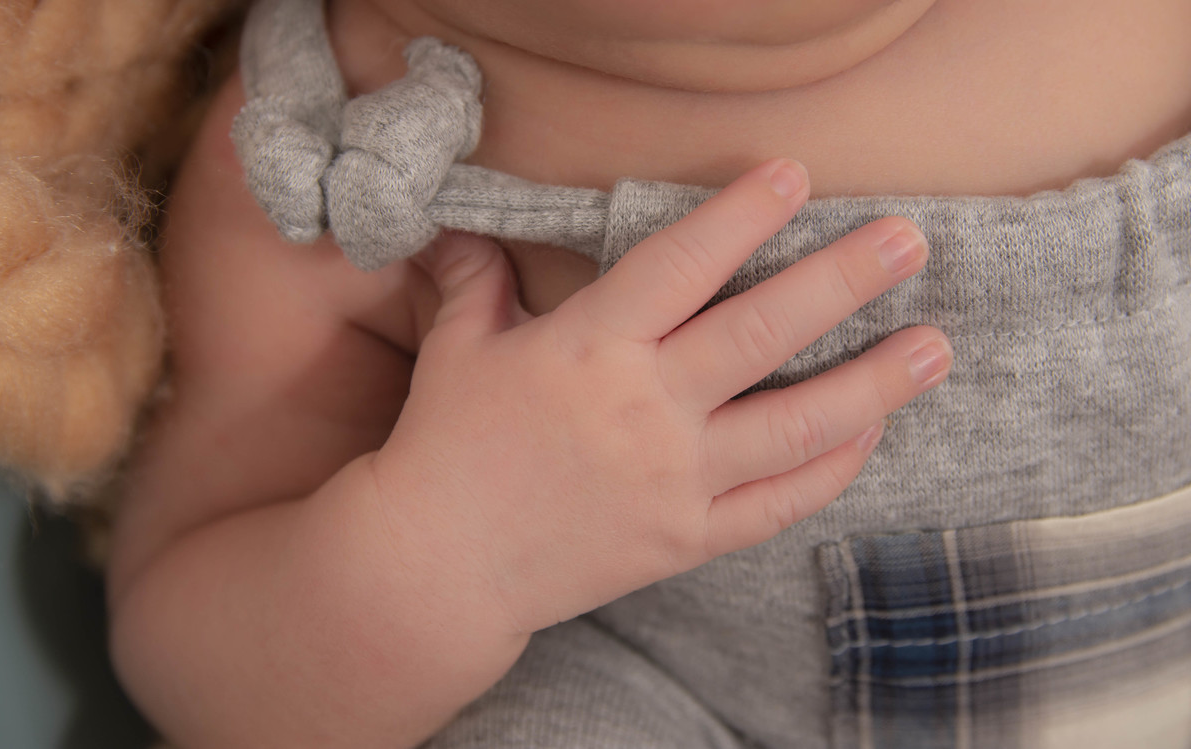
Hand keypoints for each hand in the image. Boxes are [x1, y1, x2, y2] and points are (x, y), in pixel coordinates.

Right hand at [376, 159, 950, 634]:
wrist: (441, 568)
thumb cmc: (446, 449)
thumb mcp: (457, 352)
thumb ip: (477, 283)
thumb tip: (462, 231)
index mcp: (591, 348)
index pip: (682, 264)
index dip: (742, 215)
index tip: (794, 176)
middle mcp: (646, 408)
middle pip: (763, 334)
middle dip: (844, 281)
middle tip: (909, 243)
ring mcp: (675, 480)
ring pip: (796, 426)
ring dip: (874, 383)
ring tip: (934, 346)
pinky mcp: (687, 538)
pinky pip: (777, 505)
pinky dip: (831, 471)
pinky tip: (871, 434)